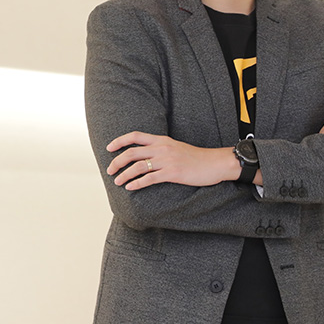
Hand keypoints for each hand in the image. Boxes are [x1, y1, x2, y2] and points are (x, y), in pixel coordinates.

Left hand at [106, 132, 234, 189]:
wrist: (214, 163)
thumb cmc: (195, 157)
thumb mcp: (175, 147)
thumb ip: (160, 149)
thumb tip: (145, 156)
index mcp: (161, 140)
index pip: (135, 136)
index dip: (119, 141)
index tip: (109, 148)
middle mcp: (162, 148)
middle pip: (132, 152)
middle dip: (117, 162)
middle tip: (110, 170)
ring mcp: (167, 160)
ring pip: (138, 166)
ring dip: (124, 175)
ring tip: (117, 182)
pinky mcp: (172, 173)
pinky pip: (149, 179)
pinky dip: (137, 184)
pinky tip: (131, 187)